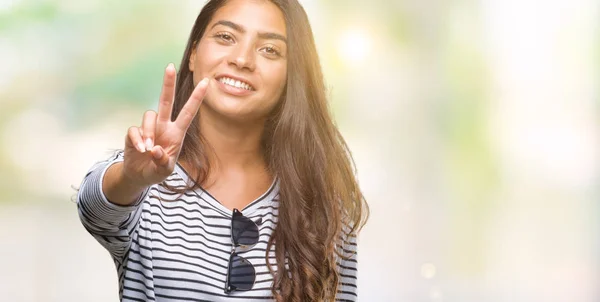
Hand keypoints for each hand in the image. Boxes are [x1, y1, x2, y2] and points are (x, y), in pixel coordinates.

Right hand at [122, 63, 208, 186]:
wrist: (139, 176)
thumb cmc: (156, 170)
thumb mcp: (164, 171)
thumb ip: (162, 162)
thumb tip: (154, 148)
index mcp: (177, 133)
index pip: (188, 112)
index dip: (197, 98)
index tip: (206, 83)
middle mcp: (163, 126)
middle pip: (166, 101)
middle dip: (167, 83)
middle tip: (170, 66)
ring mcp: (149, 128)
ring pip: (149, 116)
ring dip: (148, 132)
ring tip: (148, 149)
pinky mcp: (134, 133)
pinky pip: (135, 130)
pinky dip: (137, 140)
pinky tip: (140, 150)